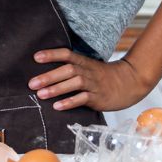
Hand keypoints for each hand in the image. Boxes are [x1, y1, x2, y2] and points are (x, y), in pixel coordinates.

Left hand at [28, 49, 151, 111]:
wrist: (130, 82)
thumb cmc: (105, 76)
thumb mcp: (90, 67)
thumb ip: (73, 68)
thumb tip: (49, 73)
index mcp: (84, 62)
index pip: (67, 54)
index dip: (52, 54)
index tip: (36, 57)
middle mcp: (88, 71)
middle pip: (68, 69)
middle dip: (49, 76)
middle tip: (31, 83)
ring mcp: (93, 84)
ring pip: (74, 83)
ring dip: (56, 88)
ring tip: (40, 94)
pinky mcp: (98, 97)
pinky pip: (83, 99)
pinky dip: (70, 102)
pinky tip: (58, 106)